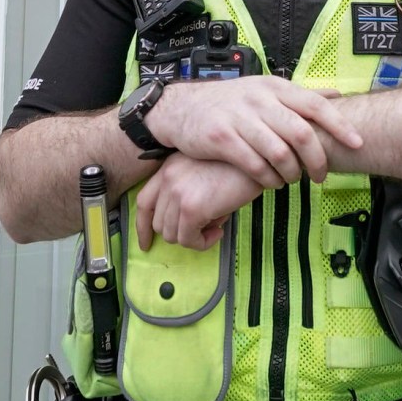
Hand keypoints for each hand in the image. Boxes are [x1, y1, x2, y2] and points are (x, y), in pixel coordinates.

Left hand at [135, 155, 266, 250]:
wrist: (258, 158)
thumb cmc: (239, 165)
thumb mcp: (206, 171)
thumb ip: (190, 192)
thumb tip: (193, 222)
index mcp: (169, 168)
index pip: (144, 202)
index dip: (143, 226)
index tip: (147, 242)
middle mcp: (168, 178)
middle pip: (158, 223)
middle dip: (179, 233)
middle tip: (205, 228)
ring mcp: (178, 193)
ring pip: (172, 235)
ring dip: (193, 238)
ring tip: (214, 228)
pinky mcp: (192, 208)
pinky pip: (188, 240)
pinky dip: (202, 243)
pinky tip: (218, 232)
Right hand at [149, 75, 363, 189]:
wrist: (181, 107)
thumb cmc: (230, 102)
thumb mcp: (265, 89)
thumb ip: (300, 96)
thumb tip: (337, 97)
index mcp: (274, 87)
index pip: (314, 104)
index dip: (339, 125)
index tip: (357, 143)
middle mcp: (259, 100)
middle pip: (300, 132)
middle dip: (316, 158)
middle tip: (320, 175)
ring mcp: (239, 118)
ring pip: (278, 152)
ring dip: (291, 172)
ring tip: (293, 180)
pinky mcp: (221, 138)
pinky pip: (253, 164)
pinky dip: (267, 179)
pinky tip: (270, 183)